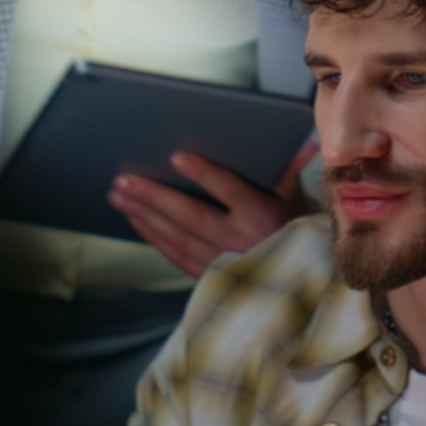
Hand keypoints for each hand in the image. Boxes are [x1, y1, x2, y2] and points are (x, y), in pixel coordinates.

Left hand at [110, 144, 303, 278]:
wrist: (301, 284)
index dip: (204, 174)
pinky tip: (136, 220)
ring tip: (119, 196)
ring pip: (178, 238)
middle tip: (124, 180)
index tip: (176, 157)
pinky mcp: (212, 279)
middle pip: (191, 217)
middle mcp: (241, 242)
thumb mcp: (298, 201)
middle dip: (155, 197)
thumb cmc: (298, 231)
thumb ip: (290, 172)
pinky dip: (154, 238)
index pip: (230, 191)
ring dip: (146, 216)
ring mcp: (224, 263)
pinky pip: (177, 257)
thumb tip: (306, 142)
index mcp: (264, 217)